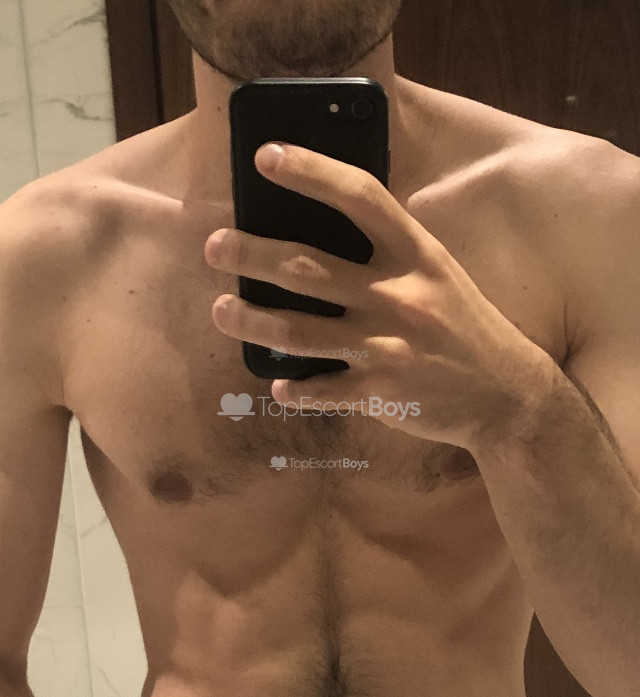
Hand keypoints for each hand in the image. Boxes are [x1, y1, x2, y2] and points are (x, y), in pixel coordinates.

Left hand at [206, 142, 554, 454]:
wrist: (508, 395)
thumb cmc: (466, 328)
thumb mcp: (439, 274)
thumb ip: (391, 253)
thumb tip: (322, 234)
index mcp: (417, 255)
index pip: (360, 196)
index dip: (310, 172)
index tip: (266, 157)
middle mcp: (400, 296)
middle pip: (309, 267)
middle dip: (252, 255)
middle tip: (215, 247)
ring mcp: (388, 346)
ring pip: (300, 331)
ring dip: (251, 321)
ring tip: (221, 311)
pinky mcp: (382, 391)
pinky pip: (322, 390)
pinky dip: (296, 388)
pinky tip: (277, 384)